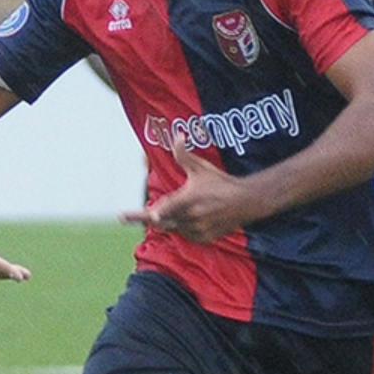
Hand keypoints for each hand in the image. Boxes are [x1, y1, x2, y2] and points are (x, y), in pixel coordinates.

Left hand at [120, 135, 254, 243]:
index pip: (163, 208)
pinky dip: (182, 229)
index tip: (126, 215)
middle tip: (126, 216)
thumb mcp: (201, 168)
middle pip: (162, 222)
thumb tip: (177, 135)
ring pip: (173, 229)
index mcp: (188, 199)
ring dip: (167, 222)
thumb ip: (184, 154)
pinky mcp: (206, 238)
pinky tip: (185, 220)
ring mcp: (199, 229)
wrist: (247, 201)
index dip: (149, 213)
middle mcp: (192, 216)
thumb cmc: (222, 182)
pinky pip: (186, 236)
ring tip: (166, 212)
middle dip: (148, 218)